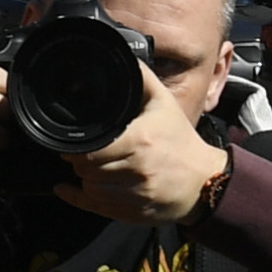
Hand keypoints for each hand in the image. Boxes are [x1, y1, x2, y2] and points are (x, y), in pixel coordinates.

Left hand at [59, 67, 232, 228]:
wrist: (205, 180)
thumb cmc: (181, 140)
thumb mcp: (165, 104)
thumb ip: (143, 79)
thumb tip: (126, 58)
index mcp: (141, 141)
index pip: (93, 150)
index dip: (78, 148)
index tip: (73, 143)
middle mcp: (137, 170)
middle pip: (88, 170)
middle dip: (79, 162)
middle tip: (78, 154)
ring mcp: (136, 195)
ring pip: (92, 189)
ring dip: (84, 178)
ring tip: (86, 168)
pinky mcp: (134, 213)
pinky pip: (96, 208)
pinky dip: (77, 199)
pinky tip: (65, 190)